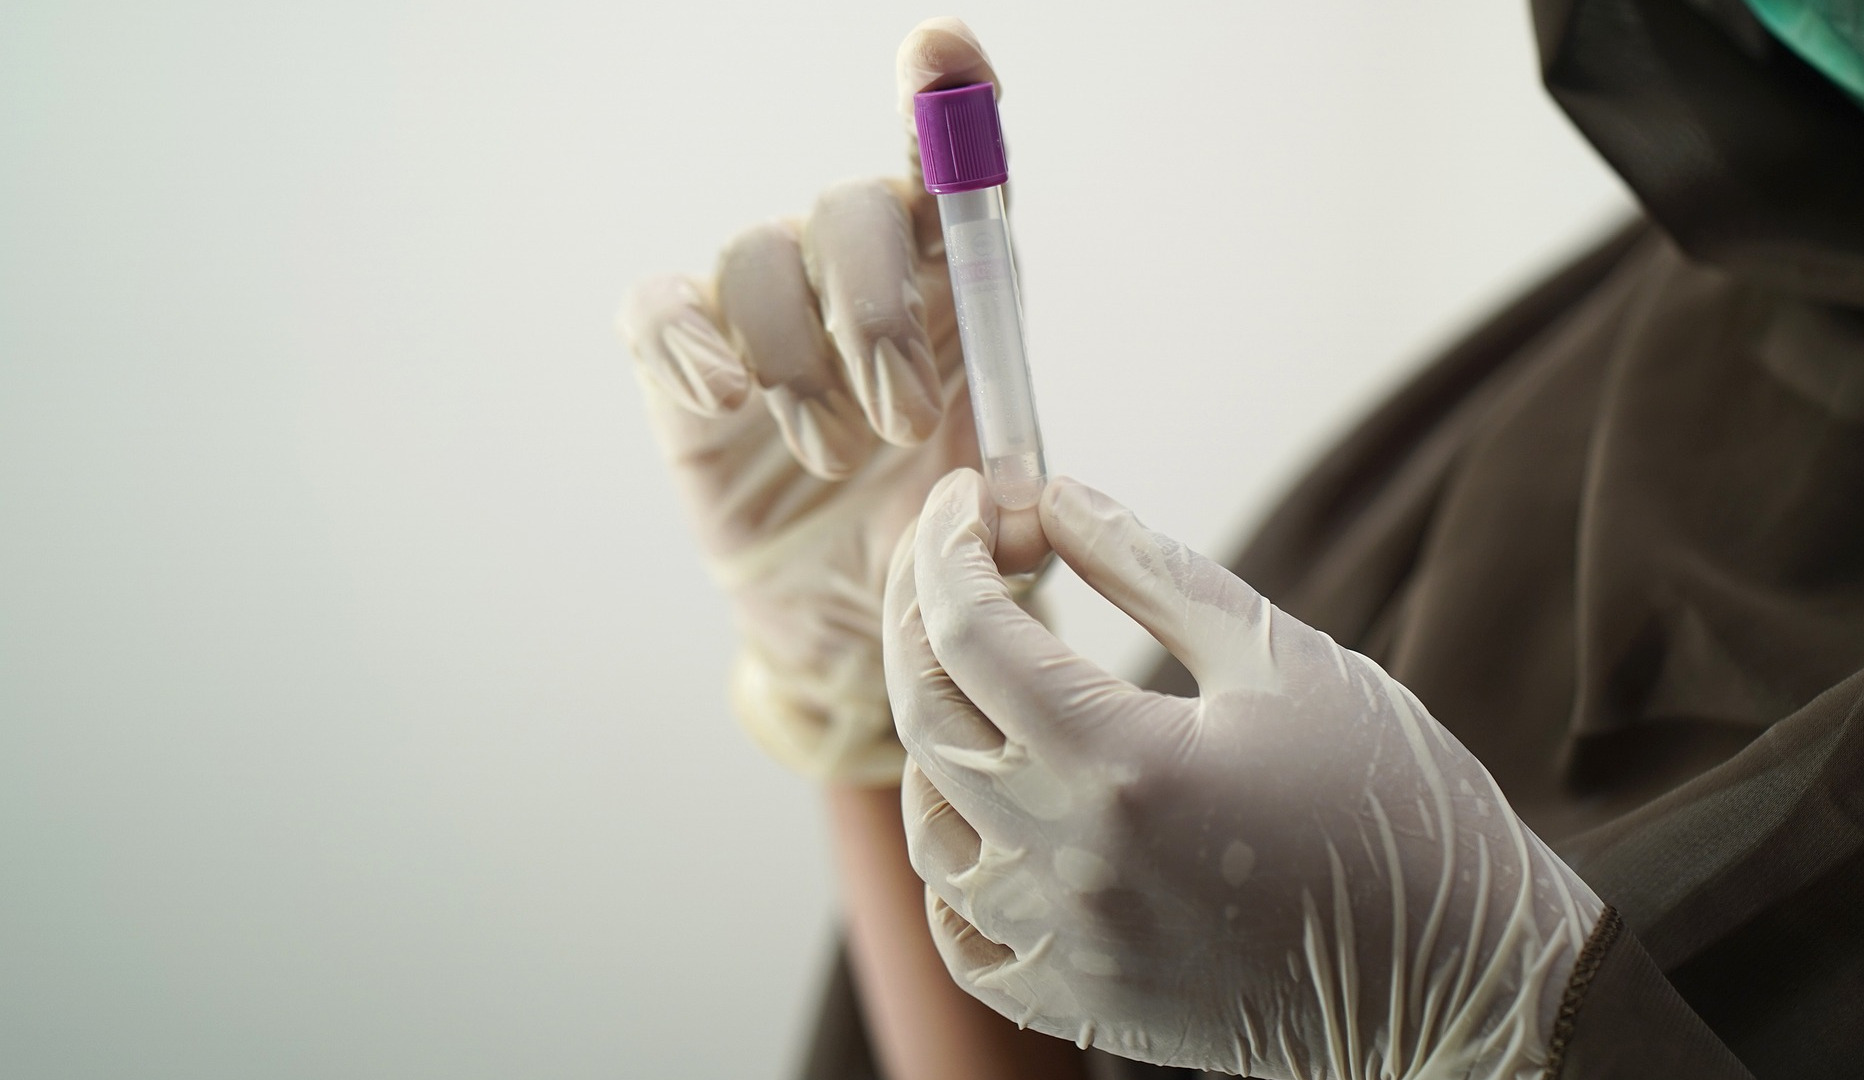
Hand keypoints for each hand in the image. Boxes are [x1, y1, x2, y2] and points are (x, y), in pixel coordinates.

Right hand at [620, 19, 1028, 783]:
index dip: (945, 104)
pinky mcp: (683, 365)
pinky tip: (726, 399)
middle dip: (876, 316)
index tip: (940, 54)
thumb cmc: (933, 552)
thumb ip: (1013, 512)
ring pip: (758, 257)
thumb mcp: (996, 539)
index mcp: (951, 294)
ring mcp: (764, 315)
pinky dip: (688, 341)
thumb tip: (1007, 507)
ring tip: (833, 459)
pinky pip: (662, 310)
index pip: (950, 176)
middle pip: (849, 211)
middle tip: (900, 424)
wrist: (851, 629)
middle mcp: (857, 281)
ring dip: (799, 363)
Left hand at [885, 471, 1604, 1075]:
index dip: (949, 547)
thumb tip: (1057, 497)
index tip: (966, 497)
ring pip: (928, 827)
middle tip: (950, 556)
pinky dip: (951, 862)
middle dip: (918, 615)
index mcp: (1125, 765)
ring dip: (931, 733)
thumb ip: (1155, 572)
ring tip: (977, 676)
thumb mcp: (1286, 660)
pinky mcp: (1081, 1004)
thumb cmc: (1394, 807)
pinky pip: (959, 936)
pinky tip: (984, 811)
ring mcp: (1067, 947)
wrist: (1465, 976)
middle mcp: (1072, 864)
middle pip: (927, 716)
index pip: (970, 632)